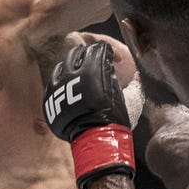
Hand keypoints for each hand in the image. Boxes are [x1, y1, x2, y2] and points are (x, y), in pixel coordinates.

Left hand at [44, 42, 134, 188]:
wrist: (96, 141)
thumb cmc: (116, 120)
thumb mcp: (133, 100)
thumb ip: (136, 84)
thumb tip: (138, 76)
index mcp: (96, 68)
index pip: (100, 47)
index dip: (111, 51)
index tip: (116, 60)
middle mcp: (75, 72)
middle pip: (78, 51)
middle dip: (90, 54)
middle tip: (97, 63)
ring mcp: (59, 84)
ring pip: (63, 64)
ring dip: (74, 66)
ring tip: (82, 75)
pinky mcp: (50, 96)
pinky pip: (53, 81)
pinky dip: (63, 81)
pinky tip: (71, 88)